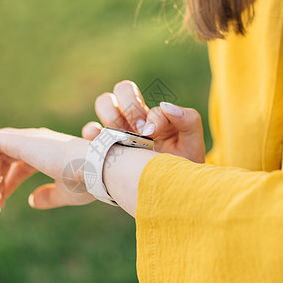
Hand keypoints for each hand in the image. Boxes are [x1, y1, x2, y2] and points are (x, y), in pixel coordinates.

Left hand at [0, 128, 94, 215]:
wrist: (97, 169)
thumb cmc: (87, 181)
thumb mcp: (65, 193)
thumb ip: (48, 196)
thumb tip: (31, 201)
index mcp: (45, 153)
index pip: (17, 166)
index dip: (6, 185)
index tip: (1, 206)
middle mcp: (34, 142)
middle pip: (2, 159)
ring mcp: (26, 138)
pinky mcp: (19, 140)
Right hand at [82, 80, 204, 162]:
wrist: (170, 193)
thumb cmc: (182, 168)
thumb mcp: (192, 144)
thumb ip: (189, 120)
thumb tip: (165, 106)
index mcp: (153, 116)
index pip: (158, 101)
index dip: (150, 116)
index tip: (153, 134)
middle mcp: (133, 119)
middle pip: (122, 89)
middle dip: (131, 107)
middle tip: (140, 132)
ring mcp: (116, 131)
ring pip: (104, 103)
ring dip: (112, 116)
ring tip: (124, 138)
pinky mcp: (102, 147)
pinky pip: (90, 131)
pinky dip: (93, 132)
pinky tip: (105, 145)